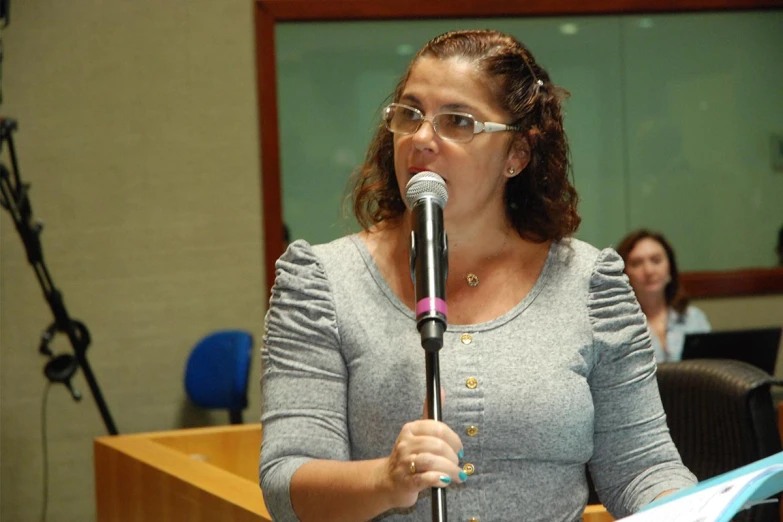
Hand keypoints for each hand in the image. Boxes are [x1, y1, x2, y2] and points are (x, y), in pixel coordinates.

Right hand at [380, 388, 463, 508]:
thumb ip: (429, 412)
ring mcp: (404, 463)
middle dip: (453, 456)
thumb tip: (443, 390)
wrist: (388, 481)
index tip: (459, 449)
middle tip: (457, 464)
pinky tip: (444, 481)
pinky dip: (439, 479)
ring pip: (432, 461)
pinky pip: (426, 478)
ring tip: (456, 475)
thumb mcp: (417, 433)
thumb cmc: (408, 456)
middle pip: (437, 446)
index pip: (437, 428)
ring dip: (450, 469)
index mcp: (410, 429)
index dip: (454, 439)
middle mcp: (405, 444)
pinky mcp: (405, 481)